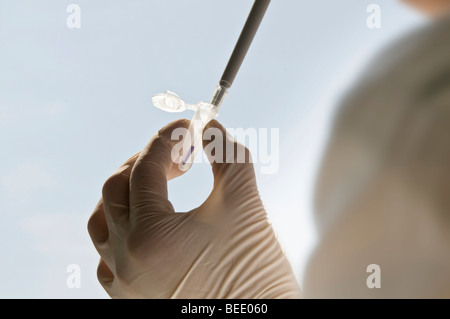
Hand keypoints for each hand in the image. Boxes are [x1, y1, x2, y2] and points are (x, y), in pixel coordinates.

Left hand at [88, 119, 300, 297]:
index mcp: (149, 236)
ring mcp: (124, 283)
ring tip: (160, 183)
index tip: (187, 128)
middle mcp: (125, 262)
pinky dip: (123, 228)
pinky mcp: (131, 298)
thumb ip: (225, 154)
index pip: (144, 169)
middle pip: (115, 191)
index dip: (167, 140)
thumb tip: (208, 126)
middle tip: (179, 155)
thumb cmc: (256, 271)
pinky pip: (108, 255)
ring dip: (127, 193)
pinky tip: (150, 221)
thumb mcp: (244, 203)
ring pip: (103, 223)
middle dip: (146, 162)